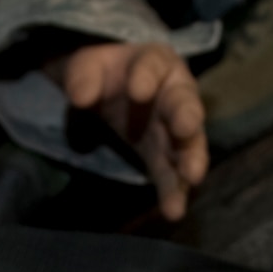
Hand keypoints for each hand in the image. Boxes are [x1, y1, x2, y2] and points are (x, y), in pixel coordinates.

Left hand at [52, 42, 208, 219]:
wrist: (108, 92)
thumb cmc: (104, 71)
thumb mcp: (87, 65)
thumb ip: (83, 76)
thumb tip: (81, 98)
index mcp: (156, 62)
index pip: (154, 64)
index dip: (147, 77)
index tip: (137, 92)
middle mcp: (175, 94)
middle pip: (184, 104)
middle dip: (186, 117)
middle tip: (186, 129)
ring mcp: (173, 128)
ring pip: (186, 143)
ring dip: (188, 161)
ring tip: (191, 178)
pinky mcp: (164, 156)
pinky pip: (171, 172)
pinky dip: (173, 190)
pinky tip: (173, 209)